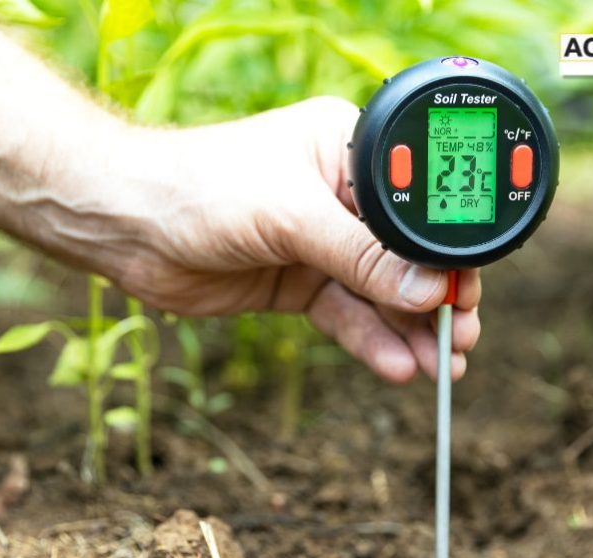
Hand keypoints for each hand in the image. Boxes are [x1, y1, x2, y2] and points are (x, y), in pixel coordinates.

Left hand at [84, 97, 481, 383]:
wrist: (128, 224)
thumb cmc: (201, 187)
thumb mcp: (292, 216)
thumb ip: (361, 256)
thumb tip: (428, 289)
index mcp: (348, 153)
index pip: (414, 206)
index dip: (442, 252)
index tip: (463, 294)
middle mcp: (340, 198)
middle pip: (403, 256)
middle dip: (433, 299)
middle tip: (459, 339)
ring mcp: (319, 244)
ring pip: (378, 293)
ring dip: (409, 330)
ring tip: (441, 368)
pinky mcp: (297, 283)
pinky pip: (345, 316)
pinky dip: (371, 342)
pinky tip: (398, 367)